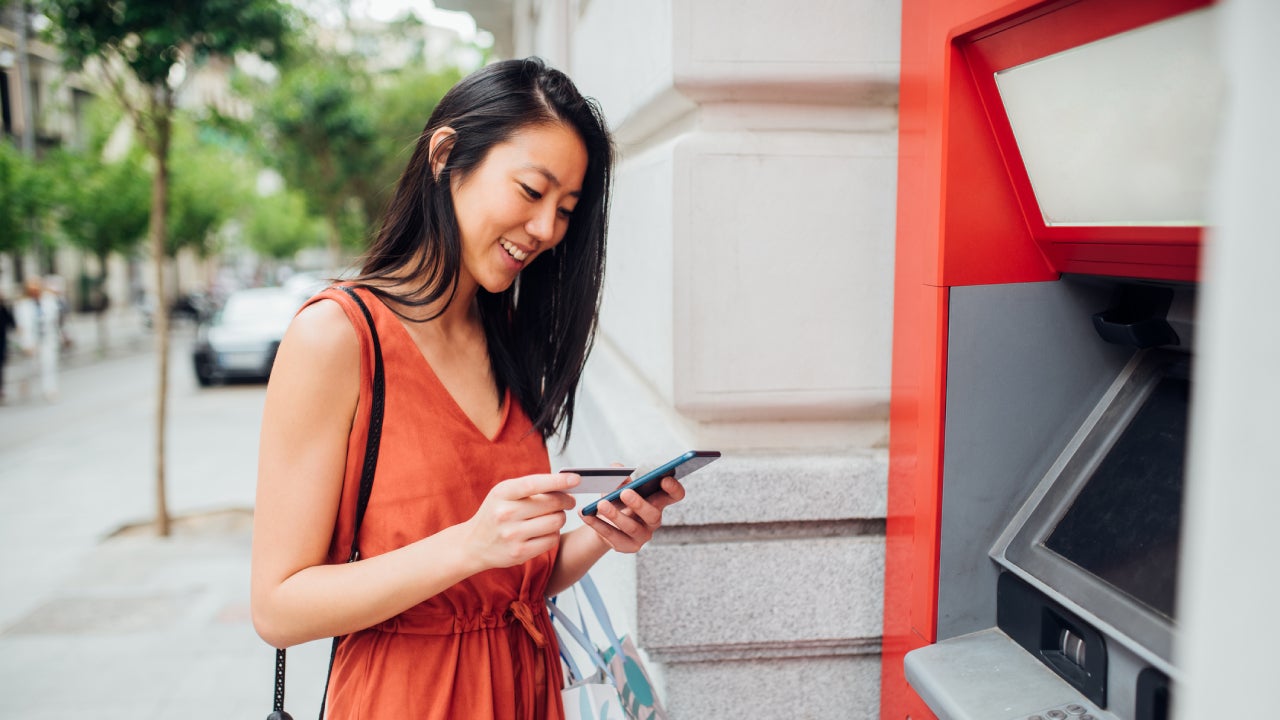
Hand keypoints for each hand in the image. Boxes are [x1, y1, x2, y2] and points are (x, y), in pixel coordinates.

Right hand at [463, 473, 578, 569]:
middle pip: (552, 504)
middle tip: (569, 500)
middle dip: (566, 501)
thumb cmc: (495, 513)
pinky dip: (554, 534)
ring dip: (560, 518)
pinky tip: (546, 531)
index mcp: (502, 493)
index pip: (534, 484)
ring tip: (553, 516)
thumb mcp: (504, 494)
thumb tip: (565, 483)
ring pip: (556, 522)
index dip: (558, 481)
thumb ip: (530, 487)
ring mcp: (512, 535)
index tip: (576, 479)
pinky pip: (552, 540)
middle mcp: (506, 513)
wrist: (473, 544)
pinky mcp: (519, 553)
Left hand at [580, 476, 685, 553]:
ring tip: (601, 505)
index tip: (664, 479)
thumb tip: (616, 469)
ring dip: (615, 515)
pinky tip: (587, 515)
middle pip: (653, 514)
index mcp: (657, 500)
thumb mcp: (617, 485)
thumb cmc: (616, 500)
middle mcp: (654, 519)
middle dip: (639, 503)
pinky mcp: (629, 546)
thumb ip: (619, 475)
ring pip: (632, 527)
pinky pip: (614, 537)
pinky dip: (599, 525)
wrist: (603, 522)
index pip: (675, 495)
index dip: (673, 488)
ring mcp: (643, 535)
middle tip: (625, 492)